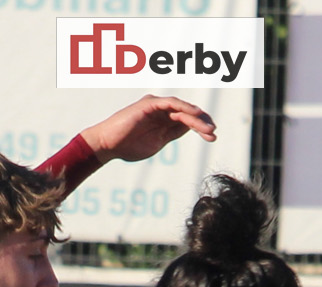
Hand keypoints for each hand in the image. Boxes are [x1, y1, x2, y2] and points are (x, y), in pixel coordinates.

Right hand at [79, 95, 215, 163]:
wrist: (108, 145)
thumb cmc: (127, 147)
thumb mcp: (156, 143)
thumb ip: (171, 135)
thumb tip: (189, 129)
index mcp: (162, 121)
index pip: (186, 121)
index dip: (201, 127)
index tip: (212, 137)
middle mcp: (160, 111)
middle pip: (187, 114)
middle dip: (203, 123)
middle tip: (214, 133)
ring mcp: (155, 106)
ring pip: (182, 109)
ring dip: (197, 118)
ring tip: (209, 128)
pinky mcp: (150, 104)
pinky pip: (172, 103)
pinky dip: (185, 108)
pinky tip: (196, 115)